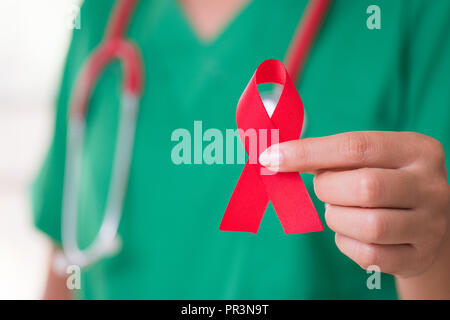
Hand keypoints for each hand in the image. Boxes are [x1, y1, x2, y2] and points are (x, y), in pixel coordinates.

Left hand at [259, 131, 449, 277]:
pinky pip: (370, 255)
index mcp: (416, 149)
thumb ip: (328, 156)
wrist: (423, 219)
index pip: (355, 146)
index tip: (271, 157)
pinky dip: (346, 243)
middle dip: (328, 189)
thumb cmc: (383, 179)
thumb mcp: (368, 159)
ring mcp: (429, 225)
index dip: (308, 153)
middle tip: (324, 189)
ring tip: (338, 210)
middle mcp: (430, 186)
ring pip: (369, 226)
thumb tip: (275, 157)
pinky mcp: (419, 257)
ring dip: (337, 218)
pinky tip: (349, 231)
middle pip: (365, 187)